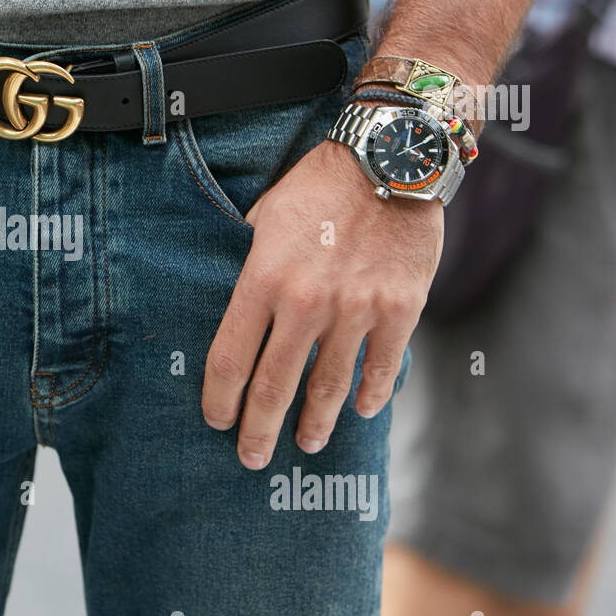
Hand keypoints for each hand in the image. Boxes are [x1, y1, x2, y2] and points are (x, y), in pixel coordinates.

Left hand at [201, 139, 442, 468]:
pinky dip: (369, 395)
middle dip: (258, 430)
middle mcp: (307, 302)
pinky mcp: (400, 309)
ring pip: (328, 387)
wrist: (391, 157)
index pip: (230, 358)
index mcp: (264, 279)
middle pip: (274, 386)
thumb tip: (231, 305)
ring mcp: (357, 310)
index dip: (219, 399)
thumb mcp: (264, 217)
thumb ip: (249, 266)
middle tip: (250, 459)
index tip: (216, 421)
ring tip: (305, 444)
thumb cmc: (319, 184)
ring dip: (313, 423)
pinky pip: (382, 367)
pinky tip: (358, 410)